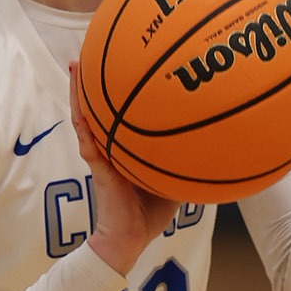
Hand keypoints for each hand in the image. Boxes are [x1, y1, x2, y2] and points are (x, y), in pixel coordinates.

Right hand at [70, 61, 181, 273]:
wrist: (129, 239)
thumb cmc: (150, 214)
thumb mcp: (174, 179)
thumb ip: (186, 160)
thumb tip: (216, 143)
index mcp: (124, 148)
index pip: (118, 113)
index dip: (116, 90)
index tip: (119, 63)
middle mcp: (109, 147)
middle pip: (97, 107)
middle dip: (93, 81)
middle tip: (90, 51)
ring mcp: (100, 156)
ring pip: (85, 117)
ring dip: (78, 93)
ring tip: (75, 67)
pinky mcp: (98, 168)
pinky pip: (87, 141)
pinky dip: (83, 124)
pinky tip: (79, 107)